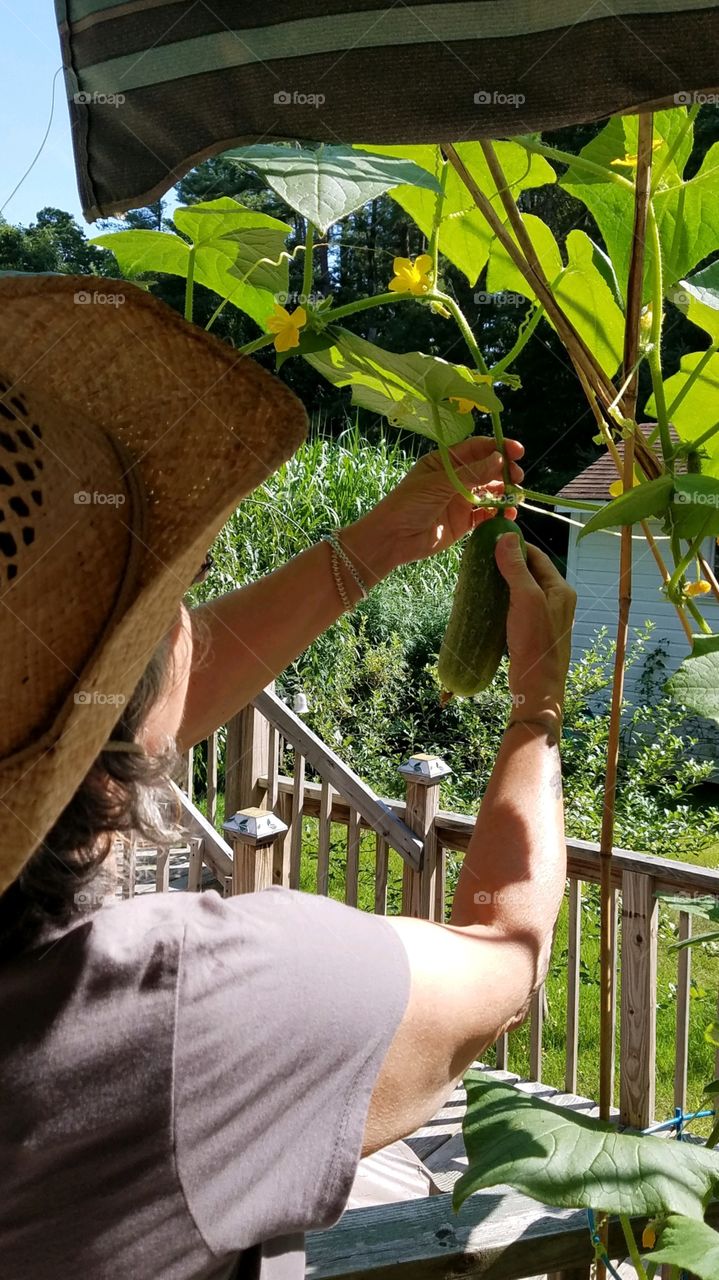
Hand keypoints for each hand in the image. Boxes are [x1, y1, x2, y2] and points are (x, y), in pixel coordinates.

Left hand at [342, 437, 524, 580]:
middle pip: (487, 470)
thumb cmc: (409, 504)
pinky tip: (508, 515)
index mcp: (445, 462)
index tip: (518, 452)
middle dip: (504, 472)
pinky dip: (499, 514)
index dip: (498, 448)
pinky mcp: (464, 522)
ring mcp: (461, 500)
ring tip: (515, 498)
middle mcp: (456, 479)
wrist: (393, 539)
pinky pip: (487, 515)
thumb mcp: (439, 484)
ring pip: (490, 492)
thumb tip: (499, 459)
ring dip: (504, 494)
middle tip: (517, 478)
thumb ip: (470, 474)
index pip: (477, 449)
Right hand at [494, 535, 575, 728]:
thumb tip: (506, 536)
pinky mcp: (532, 633)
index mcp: (561, 589)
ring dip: (502, 585)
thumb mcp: (525, 599)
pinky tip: (485, 605)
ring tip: (479, 581)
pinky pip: (516, 609)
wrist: (536, 686)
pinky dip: (501, 603)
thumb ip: (516, 568)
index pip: (537, 557)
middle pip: (529, 573)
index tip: (491, 542)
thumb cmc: (535, 641)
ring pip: (521, 592)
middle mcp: (556, 601)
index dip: (515, 546)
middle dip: (506, 565)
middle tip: (480, 562)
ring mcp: (544, 618)